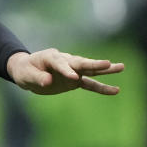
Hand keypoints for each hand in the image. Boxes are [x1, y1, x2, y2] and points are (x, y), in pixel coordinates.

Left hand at [6, 48, 123, 95]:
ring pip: (89, 70)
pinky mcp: (75, 80)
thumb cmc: (25, 70)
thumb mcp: (26, 75)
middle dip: (93, 64)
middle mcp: (64, 61)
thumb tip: (49, 81)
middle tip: (107, 63)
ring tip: (121, 67)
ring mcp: (71, 70)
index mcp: (50, 57)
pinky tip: (115, 90)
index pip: (60, 63)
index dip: (67, 70)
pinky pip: (89, 84)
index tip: (74, 78)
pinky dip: (101, 88)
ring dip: (104, 69)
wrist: (27, 71)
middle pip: (80, 62)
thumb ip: (37, 78)